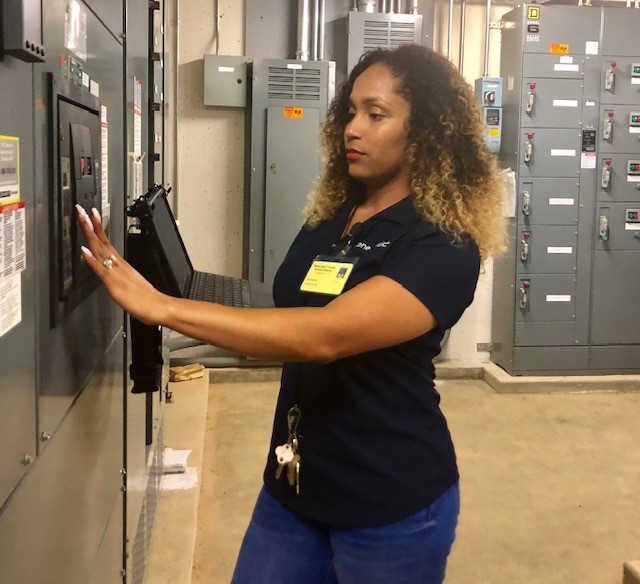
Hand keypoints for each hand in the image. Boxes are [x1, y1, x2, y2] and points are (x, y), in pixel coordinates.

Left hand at [75, 205, 169, 324]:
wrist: (158, 306)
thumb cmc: (146, 298)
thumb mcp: (129, 283)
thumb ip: (120, 275)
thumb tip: (113, 270)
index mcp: (120, 264)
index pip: (105, 242)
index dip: (96, 228)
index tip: (90, 215)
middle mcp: (118, 265)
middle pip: (101, 242)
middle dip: (90, 225)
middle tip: (82, 210)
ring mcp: (115, 273)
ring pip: (100, 251)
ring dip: (90, 235)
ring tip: (83, 220)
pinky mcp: (114, 284)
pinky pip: (100, 270)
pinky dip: (92, 260)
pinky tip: (84, 251)